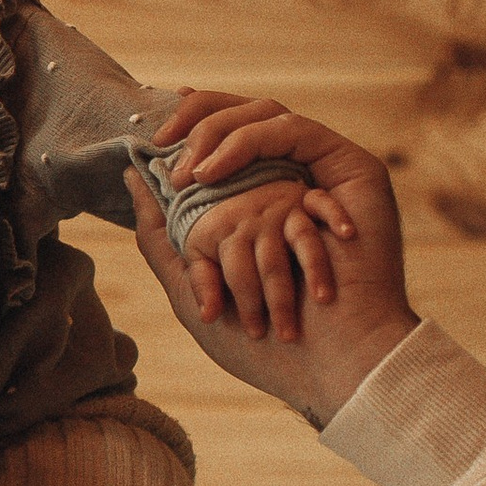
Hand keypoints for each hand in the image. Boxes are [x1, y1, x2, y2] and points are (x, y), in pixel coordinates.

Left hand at [127, 111, 416, 426]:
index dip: (190, 123)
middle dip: (202, 128)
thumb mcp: (191, 289)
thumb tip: (132, 177)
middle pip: (243, 118)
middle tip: (176, 165)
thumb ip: (161, 235)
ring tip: (200, 177)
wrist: (328, 367)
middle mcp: (288, 189)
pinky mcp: (354, 176)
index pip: (221, 139)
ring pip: (268, 122)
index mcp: (255, 209)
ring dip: (226, 142)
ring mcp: (320, 180)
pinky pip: (307, 135)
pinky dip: (264, 146)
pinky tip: (236, 175)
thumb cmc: (263, 345)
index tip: (156, 134)